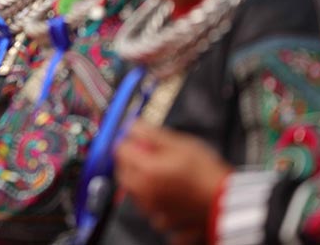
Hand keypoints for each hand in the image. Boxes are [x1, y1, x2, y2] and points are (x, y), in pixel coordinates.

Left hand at [115, 122, 232, 244]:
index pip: (120, 151)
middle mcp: (144, 194)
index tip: (140, 140)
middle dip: (132, 162)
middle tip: (149, 156)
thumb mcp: (180, 143)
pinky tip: (171, 196)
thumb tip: (134, 126)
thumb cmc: (208, 173)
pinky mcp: (165, 223)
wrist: (229, 200)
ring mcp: (154, 211)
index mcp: (145, 172)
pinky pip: (152, 212)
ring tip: (165, 176)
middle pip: (124, 174)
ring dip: (142, 183)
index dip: (130, 142)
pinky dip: (157, 204)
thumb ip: (152, 134)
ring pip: (135, 194)